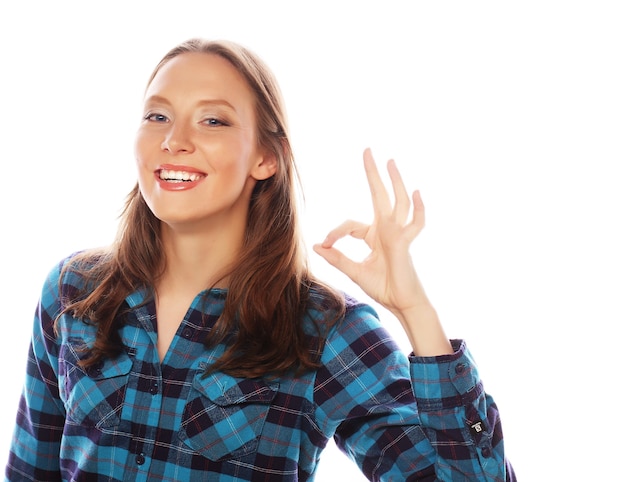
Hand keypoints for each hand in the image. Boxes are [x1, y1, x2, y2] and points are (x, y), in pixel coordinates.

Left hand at [313, 148, 425, 314]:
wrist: (402, 303)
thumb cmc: (383, 287)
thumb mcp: (354, 271)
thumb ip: (337, 258)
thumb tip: (316, 246)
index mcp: (373, 235)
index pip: (350, 224)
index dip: (335, 233)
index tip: (325, 245)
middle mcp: (386, 229)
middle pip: (379, 196)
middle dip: (372, 174)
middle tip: (367, 150)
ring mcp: (398, 234)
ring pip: (398, 202)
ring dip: (394, 182)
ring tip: (390, 162)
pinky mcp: (405, 243)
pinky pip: (415, 224)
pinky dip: (418, 209)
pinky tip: (416, 192)